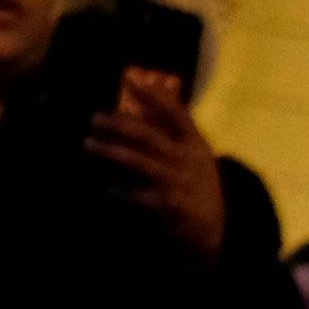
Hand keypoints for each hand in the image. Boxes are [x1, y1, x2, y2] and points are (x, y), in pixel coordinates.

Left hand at [86, 67, 226, 260]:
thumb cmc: (201, 188)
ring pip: (137, 161)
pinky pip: (137, 195)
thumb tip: (145, 104)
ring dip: (110, 151)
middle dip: (118, 124)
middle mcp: (186, 160)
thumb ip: (176, 132)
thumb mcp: (199, 156)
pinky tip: (107, 186)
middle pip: (147, 135)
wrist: (218, 229)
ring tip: (89, 144)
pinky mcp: (168, 206)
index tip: (130, 80)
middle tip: (94, 118)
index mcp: (195, 145)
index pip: (175, 112)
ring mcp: (177, 182)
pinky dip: (120, 191)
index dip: (153, 95)